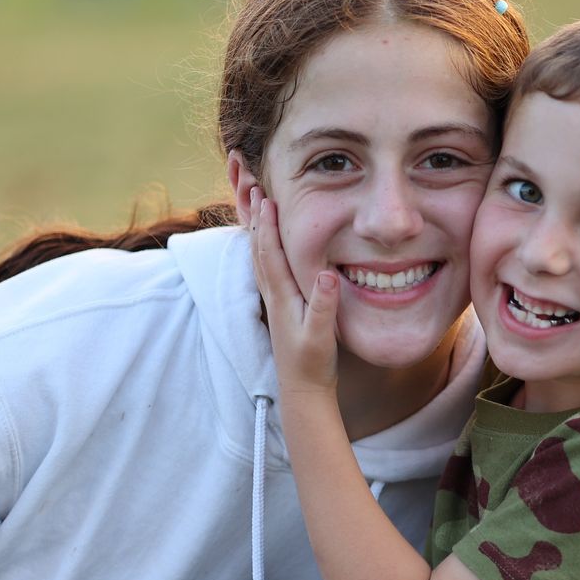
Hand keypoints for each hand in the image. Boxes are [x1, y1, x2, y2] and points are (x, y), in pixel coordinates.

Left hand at [247, 188, 340, 397]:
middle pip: (258, 249)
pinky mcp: (278, 307)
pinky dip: (261, 248)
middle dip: (255, 218)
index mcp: (282, 297)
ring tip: (254, 205)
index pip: (270, 254)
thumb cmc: (314, 364)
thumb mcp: (322, 336)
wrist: (302, 390)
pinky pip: (264, 269)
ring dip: (255, 229)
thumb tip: (327, 273)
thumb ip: (324, 305)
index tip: (266, 198)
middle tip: (252, 188)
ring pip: (258, 257)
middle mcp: (272, 296)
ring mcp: (273, 301)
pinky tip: (263, 242)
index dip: (268, 226)